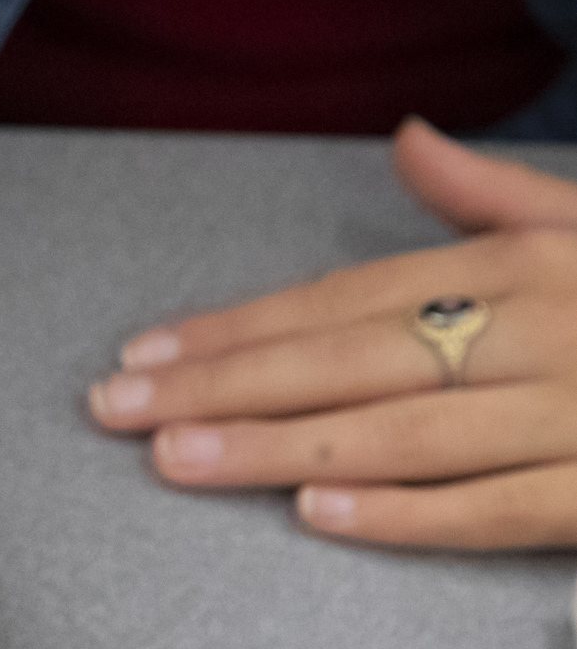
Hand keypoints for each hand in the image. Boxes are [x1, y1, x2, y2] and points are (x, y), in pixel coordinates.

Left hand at [86, 116, 576, 548]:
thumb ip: (494, 194)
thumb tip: (407, 138)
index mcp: (528, 265)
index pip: (350, 298)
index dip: (239, 327)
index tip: (142, 354)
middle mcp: (545, 331)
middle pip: (353, 360)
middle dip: (225, 383)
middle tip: (116, 408)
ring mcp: (574, 415)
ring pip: (403, 432)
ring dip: (281, 445)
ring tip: (176, 457)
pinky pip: (497, 507)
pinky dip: (407, 510)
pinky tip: (317, 510)